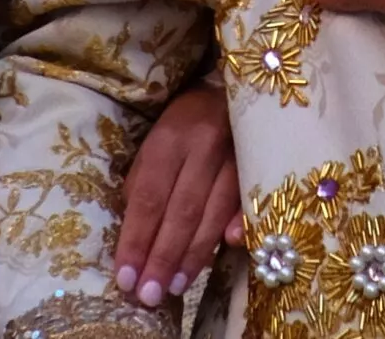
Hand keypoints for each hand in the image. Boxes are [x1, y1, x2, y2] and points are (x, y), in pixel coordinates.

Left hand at [111, 80, 242, 308]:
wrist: (230, 90)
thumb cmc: (183, 123)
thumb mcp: (153, 144)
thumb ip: (143, 185)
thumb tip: (136, 236)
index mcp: (169, 139)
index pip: (149, 199)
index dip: (137, 241)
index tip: (126, 277)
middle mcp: (204, 145)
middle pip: (181, 211)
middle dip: (163, 257)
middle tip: (150, 295)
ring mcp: (236, 154)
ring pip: (213, 212)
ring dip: (194, 255)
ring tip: (175, 286)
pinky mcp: (259, 162)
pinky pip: (247, 201)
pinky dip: (237, 226)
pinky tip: (227, 249)